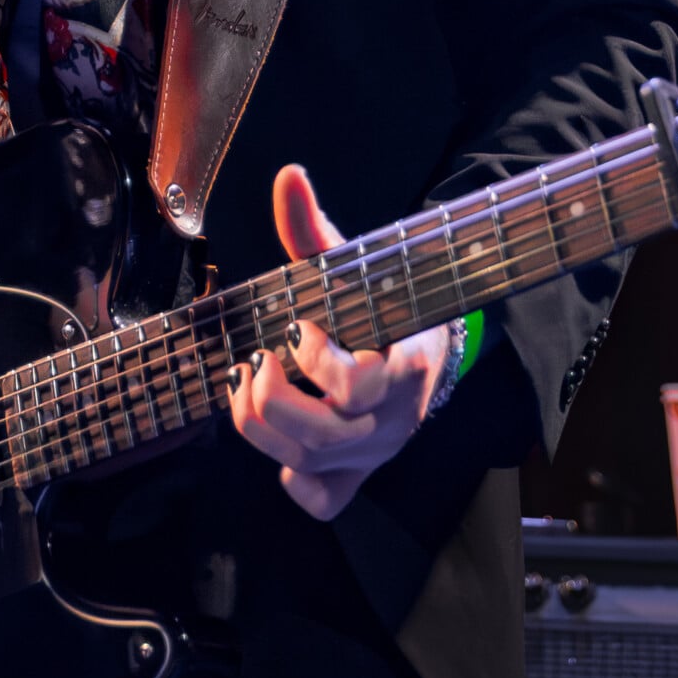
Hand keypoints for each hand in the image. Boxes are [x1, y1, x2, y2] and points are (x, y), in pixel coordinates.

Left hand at [227, 164, 451, 520]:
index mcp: (402, 365)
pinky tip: (281, 442)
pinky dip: (292, 477)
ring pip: (309, 464)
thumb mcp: (353, 263)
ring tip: (250, 381)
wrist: (427, 343)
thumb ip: (313, 227)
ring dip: (262, 427)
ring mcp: (373, 453)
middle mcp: (390, 418)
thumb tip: (288, 176)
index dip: (315, 360)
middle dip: (270, 396)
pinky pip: (322, 501)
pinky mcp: (358, 475)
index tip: (295, 327)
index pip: (356, 387)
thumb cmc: (382, 300)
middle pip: (322, 435)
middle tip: (258, 358)